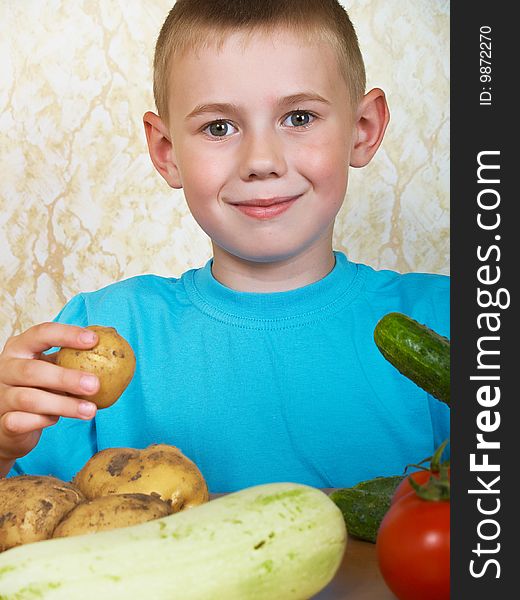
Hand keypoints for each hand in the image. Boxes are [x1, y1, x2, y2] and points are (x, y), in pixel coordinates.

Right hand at [0, 323, 99, 474]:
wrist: (11, 424)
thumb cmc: (39, 388)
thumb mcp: (52, 369)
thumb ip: (73, 360)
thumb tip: (113, 351)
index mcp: (20, 348)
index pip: (41, 333)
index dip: (67, 335)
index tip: (94, 340)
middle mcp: (6, 369)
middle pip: (33, 370)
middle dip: (67, 377)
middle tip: (95, 384)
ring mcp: (1, 396)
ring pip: (30, 399)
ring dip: (64, 404)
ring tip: (91, 410)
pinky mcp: (2, 422)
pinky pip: (22, 421)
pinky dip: (43, 421)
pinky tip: (57, 420)